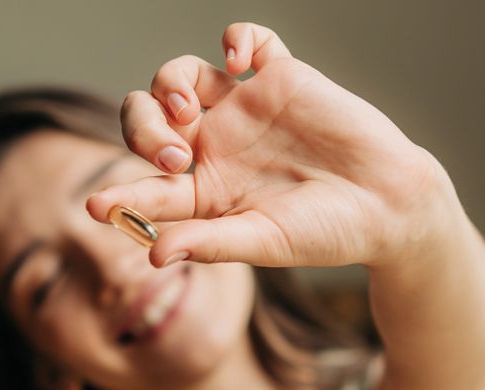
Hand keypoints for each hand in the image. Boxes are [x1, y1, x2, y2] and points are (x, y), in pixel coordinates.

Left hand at [86, 22, 454, 268]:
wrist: (388, 205)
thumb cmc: (327, 233)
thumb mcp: (264, 242)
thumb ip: (209, 244)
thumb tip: (153, 256)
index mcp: (203, 191)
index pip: (147, 187)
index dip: (118, 196)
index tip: (95, 207)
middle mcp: (215, 145)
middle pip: (149, 119)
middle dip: (142, 131)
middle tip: (173, 157)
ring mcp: (244, 108)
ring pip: (181, 76)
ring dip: (168, 85)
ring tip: (188, 111)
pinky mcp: (281, 78)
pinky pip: (248, 41)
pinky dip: (237, 37)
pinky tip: (240, 60)